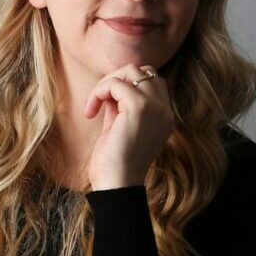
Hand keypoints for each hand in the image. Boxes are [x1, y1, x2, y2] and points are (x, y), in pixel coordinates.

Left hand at [83, 64, 174, 189]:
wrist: (117, 185)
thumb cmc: (115, 165)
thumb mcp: (120, 129)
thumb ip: (119, 108)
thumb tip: (110, 89)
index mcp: (164, 117)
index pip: (151, 82)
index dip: (126, 86)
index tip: (107, 106)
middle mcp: (165, 110)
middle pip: (143, 71)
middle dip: (117, 79)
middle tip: (99, 102)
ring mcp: (155, 107)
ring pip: (131, 71)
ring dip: (107, 83)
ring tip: (94, 106)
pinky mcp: (139, 107)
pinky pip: (115, 83)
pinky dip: (98, 92)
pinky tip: (90, 112)